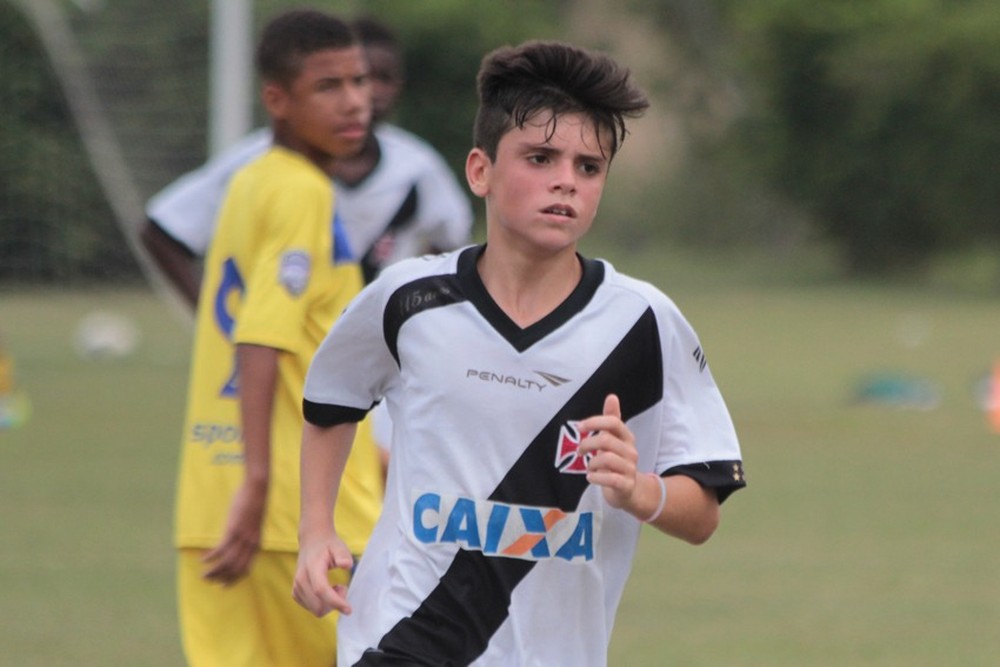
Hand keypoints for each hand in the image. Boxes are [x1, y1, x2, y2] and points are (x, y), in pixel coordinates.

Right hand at [201, 480, 265, 584]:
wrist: (258, 489)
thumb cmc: (254, 504)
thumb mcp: (254, 524)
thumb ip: (248, 534)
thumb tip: (239, 539)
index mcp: (256, 545)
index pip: (245, 570)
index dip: (233, 580)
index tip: (223, 586)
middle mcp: (250, 545)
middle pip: (234, 570)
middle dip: (220, 578)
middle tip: (208, 580)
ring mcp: (242, 538)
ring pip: (226, 563)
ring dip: (213, 572)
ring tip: (203, 575)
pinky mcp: (233, 530)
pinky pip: (220, 550)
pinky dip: (210, 557)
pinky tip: (202, 559)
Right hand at [292, 531, 354, 616]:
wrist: (312, 541)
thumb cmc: (328, 546)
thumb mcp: (339, 546)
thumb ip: (343, 555)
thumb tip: (346, 565)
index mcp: (312, 569)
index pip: (321, 590)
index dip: (335, 602)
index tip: (349, 610)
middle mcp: (300, 580)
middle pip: (318, 606)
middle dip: (334, 604)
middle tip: (342, 587)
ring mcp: (296, 588)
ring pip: (315, 610)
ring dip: (329, 604)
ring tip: (335, 587)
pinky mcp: (296, 593)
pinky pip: (311, 608)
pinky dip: (322, 604)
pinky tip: (327, 590)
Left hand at [577, 394, 638, 510]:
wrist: (629, 491)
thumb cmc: (617, 462)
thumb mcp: (614, 440)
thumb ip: (611, 420)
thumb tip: (612, 396)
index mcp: (627, 438)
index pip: (613, 423)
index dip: (595, 422)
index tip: (579, 427)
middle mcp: (631, 451)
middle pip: (606, 440)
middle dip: (587, 444)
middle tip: (579, 451)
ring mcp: (630, 469)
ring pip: (607, 459)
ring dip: (591, 463)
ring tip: (589, 467)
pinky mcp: (626, 485)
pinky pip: (611, 479)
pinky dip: (596, 478)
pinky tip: (591, 478)